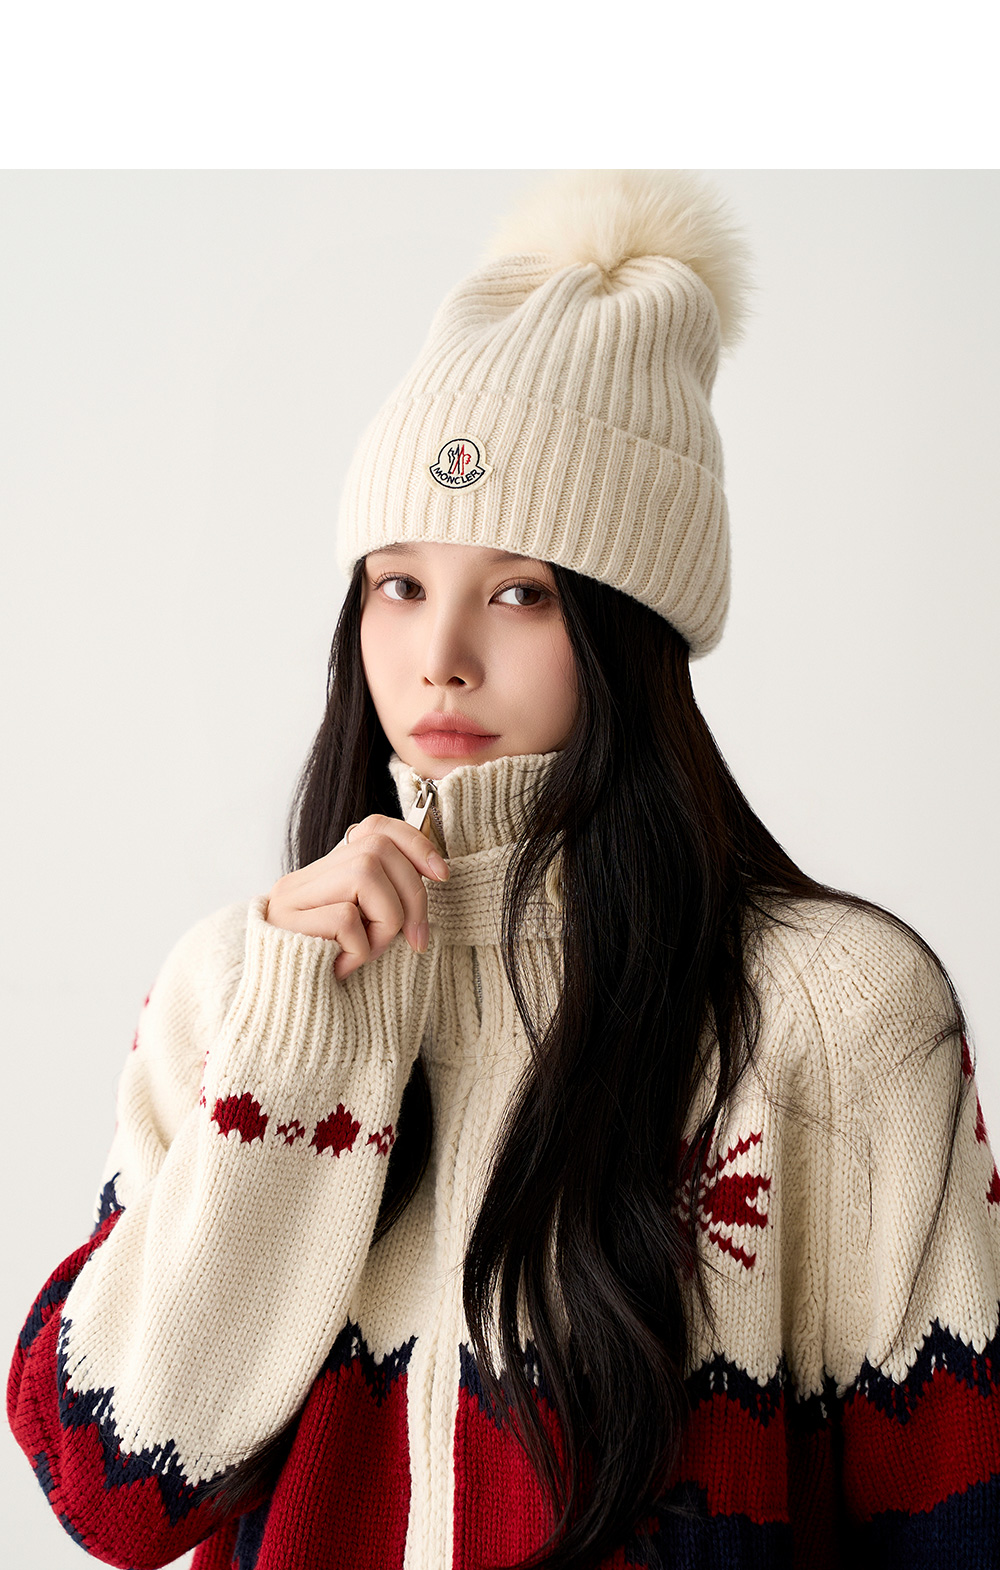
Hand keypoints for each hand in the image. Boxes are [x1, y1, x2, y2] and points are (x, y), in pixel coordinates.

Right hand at [265, 815, 449, 979]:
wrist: (280, 1021)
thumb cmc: (329, 980)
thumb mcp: (363, 934)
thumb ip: (382, 902)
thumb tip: (434, 874)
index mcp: (323, 877)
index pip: (373, 829)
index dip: (414, 842)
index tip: (441, 874)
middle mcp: (303, 880)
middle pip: (377, 849)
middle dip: (412, 894)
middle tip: (416, 940)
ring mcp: (291, 900)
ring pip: (365, 875)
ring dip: (385, 920)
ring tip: (369, 953)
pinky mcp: (286, 924)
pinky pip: (345, 918)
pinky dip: (359, 948)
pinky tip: (343, 968)